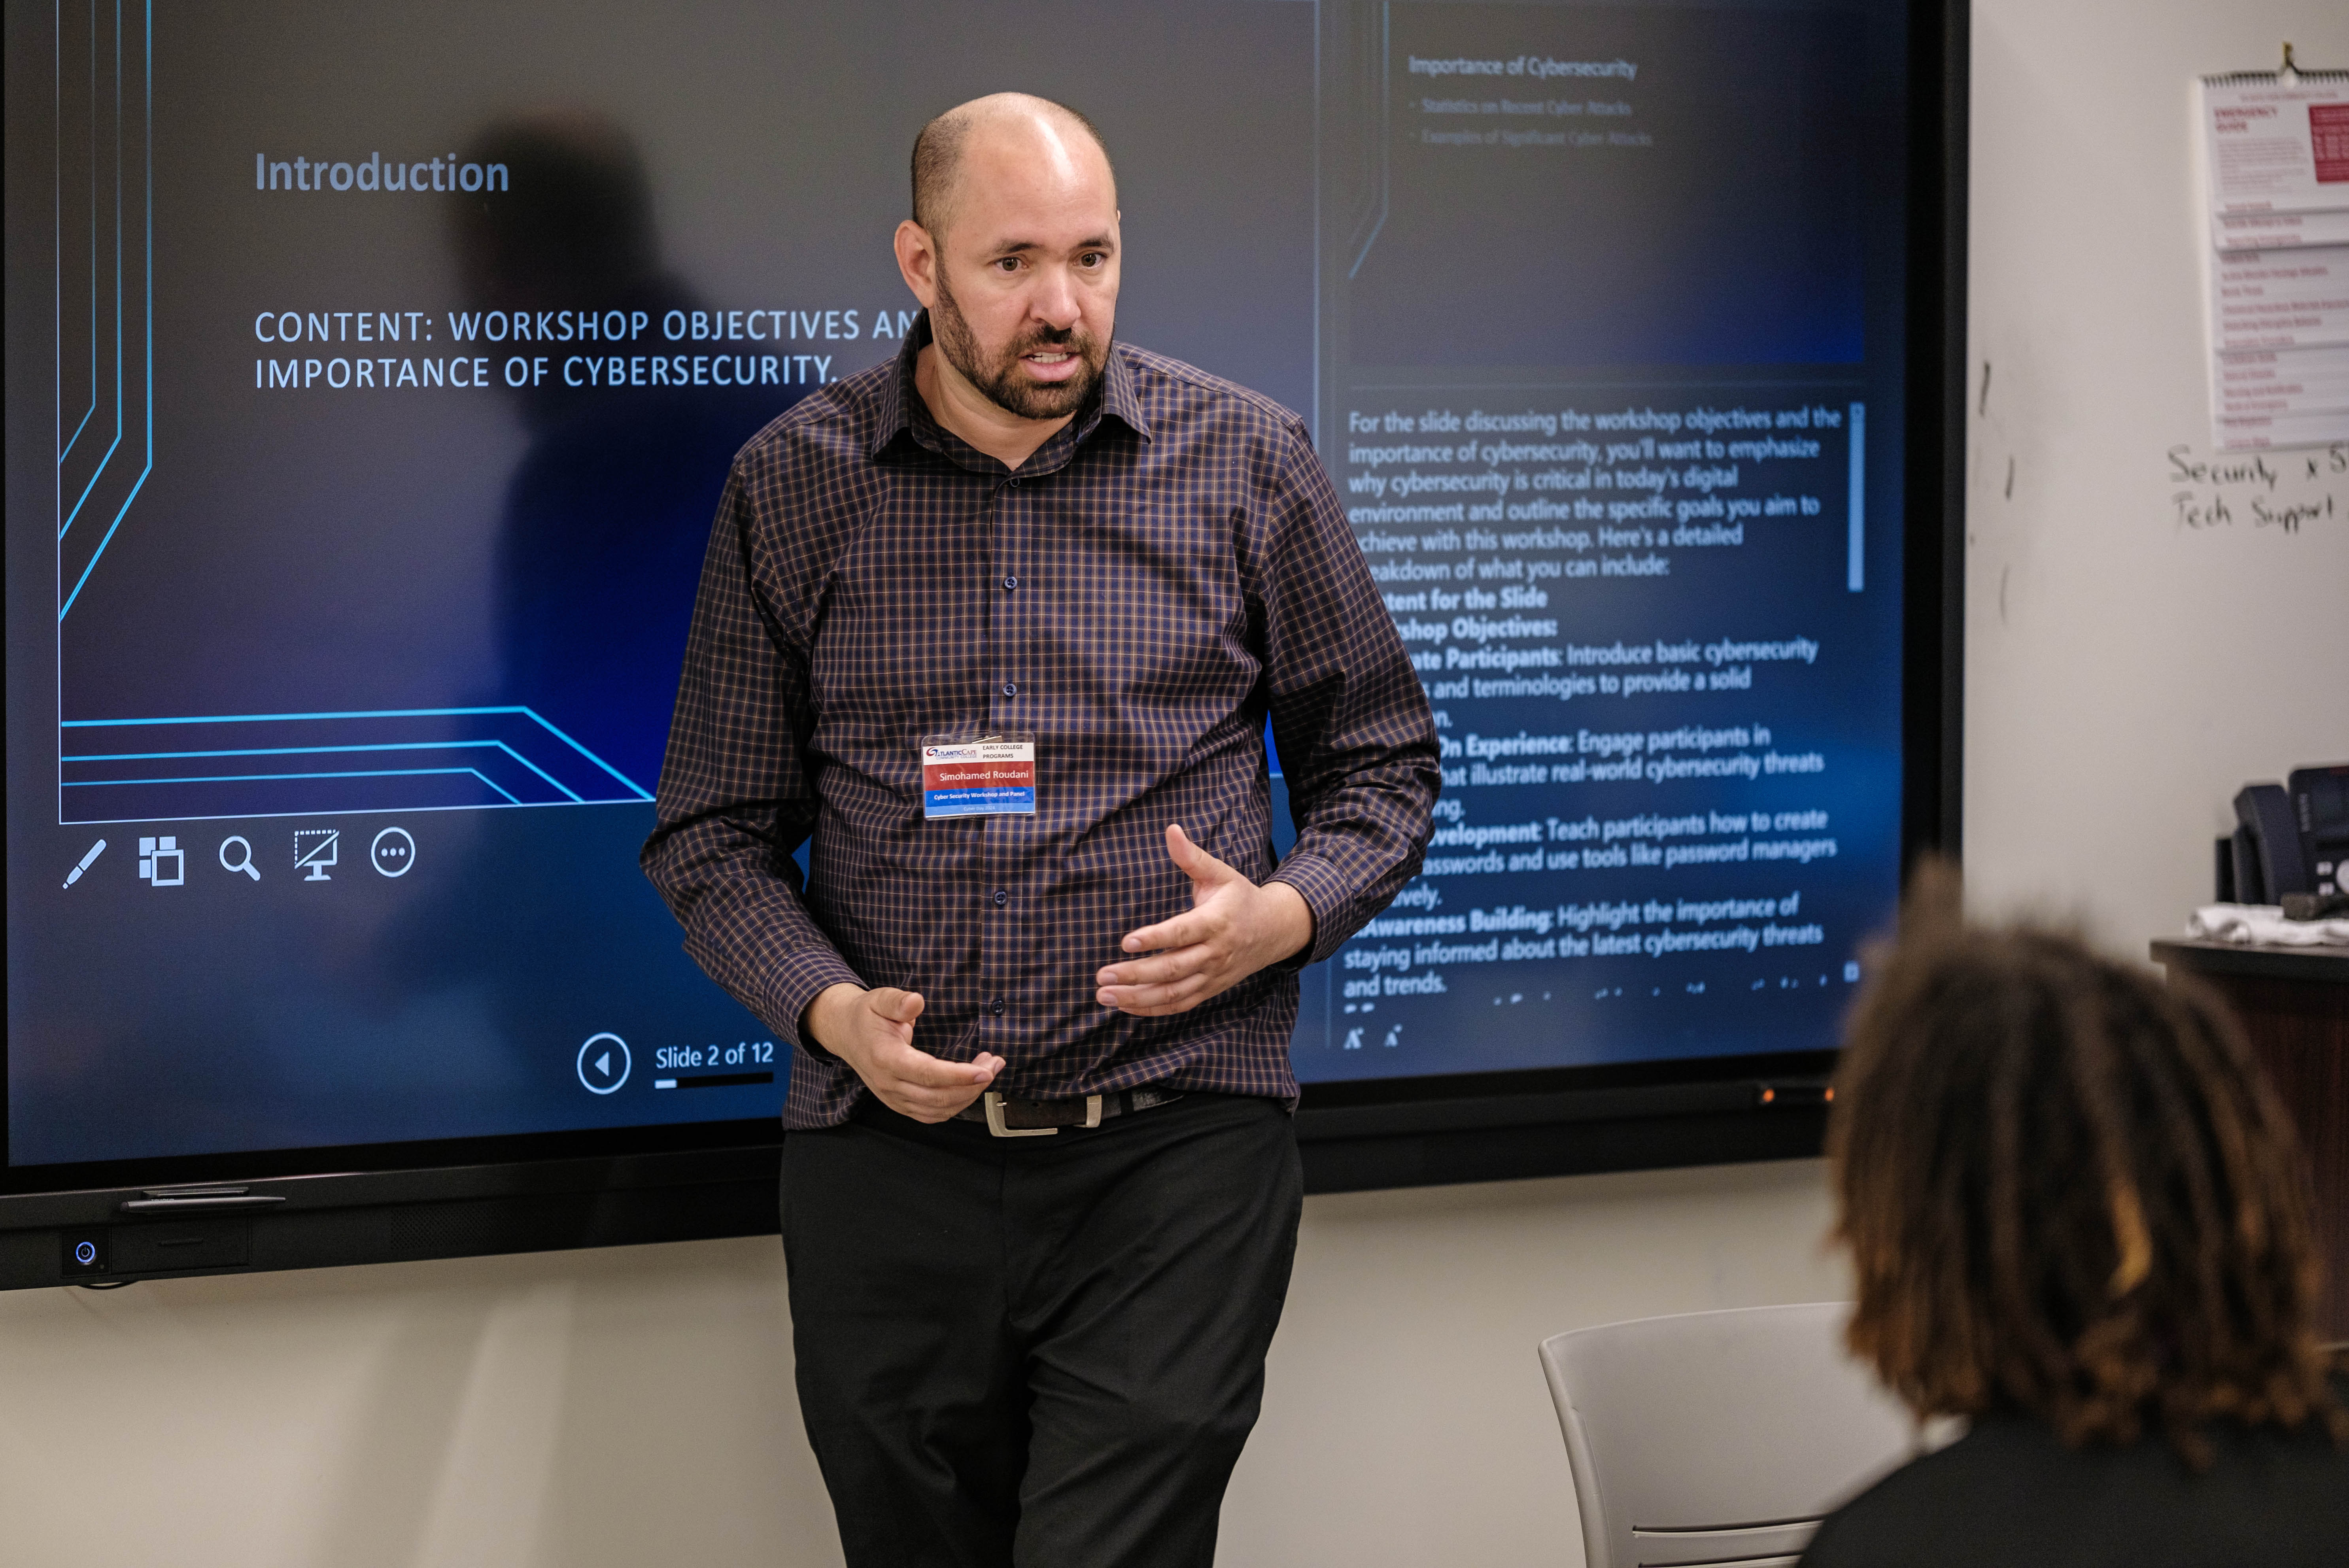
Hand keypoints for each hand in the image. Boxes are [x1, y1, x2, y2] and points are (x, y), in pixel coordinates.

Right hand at [802, 984, 1001, 1122]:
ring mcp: (893, 1098)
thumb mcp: (879, 999)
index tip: (985, 1071)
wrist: (846, 1034)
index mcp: (885, 1058)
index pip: (926, 1074)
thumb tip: (917, 1002)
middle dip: (972, 1086)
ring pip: (937, 1110)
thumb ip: (898, 1001)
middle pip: (937, 1097)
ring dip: (968, 1096)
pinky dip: (954, 1107)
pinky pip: (930, 1115)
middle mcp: (888, 1084)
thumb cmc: (866, 1016)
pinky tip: (970, 1089)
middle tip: (994, 1064)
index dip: (958, 1076)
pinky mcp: (899, 1104)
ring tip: (987, 1071)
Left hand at [1095, 824, 1313, 1016]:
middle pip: (1173, 969)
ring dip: (1137, 997)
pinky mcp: (1209, 989)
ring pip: (1173, 992)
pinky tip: (1125, 1005)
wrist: (1273, 931)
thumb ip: (1192, 856)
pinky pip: (1179, 1004)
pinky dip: (1152, 1008)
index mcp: (1216, 921)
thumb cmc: (1239, 898)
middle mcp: (1214, 952)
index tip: (1126, 942)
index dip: (1155, 938)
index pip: (1182, 933)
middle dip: (1135, 974)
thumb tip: (1171, 829)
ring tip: (1104, 995)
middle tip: (1102, 976)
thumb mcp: (1220, 873)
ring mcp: (1212, 975)